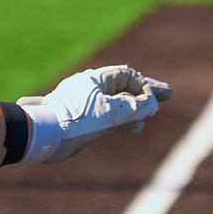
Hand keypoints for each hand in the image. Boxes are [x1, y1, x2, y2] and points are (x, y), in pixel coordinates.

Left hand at [18, 64, 170, 163]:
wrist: (43, 137)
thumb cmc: (74, 120)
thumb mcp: (111, 113)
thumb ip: (136, 108)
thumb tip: (152, 106)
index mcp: (94, 80)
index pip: (126, 75)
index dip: (144, 85)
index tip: (155, 98)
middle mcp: (91, 91)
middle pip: (124, 88)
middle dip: (146, 93)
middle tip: (169, 94)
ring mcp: (87, 108)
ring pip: (118, 105)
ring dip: (137, 110)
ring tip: (152, 113)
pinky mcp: (84, 124)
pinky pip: (110, 119)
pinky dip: (124, 122)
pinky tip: (137, 126)